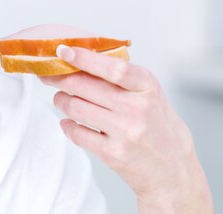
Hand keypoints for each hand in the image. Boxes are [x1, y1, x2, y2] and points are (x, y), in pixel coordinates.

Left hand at [39, 45, 212, 213]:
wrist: (174, 172)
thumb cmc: (158, 127)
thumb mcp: (150, 94)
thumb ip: (122, 77)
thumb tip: (80, 57)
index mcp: (147, 87)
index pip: (111, 67)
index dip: (83, 58)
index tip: (62, 50)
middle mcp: (137, 108)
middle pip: (84, 86)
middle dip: (59, 78)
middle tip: (47, 74)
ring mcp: (125, 132)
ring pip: (75, 108)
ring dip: (61, 101)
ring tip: (61, 99)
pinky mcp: (113, 154)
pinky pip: (77, 133)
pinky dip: (67, 125)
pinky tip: (69, 122)